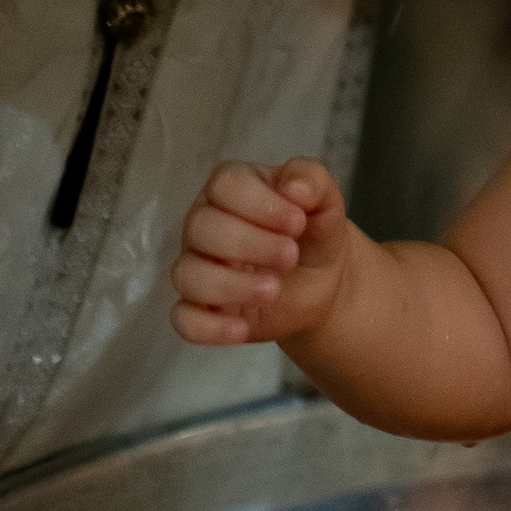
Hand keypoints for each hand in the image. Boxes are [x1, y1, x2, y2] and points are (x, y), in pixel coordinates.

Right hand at [170, 159, 350, 346]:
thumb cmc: (314, 232)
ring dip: (231, 285)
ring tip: (274, 291)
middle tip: (290, 256)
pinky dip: (209, 327)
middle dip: (249, 243)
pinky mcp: (199, 308)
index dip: (260, 204)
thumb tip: (294, 187)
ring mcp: (197, 267)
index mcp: (233, 189)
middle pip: (200, 227)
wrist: (321, 281)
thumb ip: (313, 181)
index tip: (298, 223)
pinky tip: (241, 329)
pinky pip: (184, 319)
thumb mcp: (326, 202)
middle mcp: (205, 225)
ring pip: (187, 274)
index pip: (225, 184)